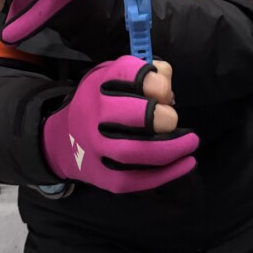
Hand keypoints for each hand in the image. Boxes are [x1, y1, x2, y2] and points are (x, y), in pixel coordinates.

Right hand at [41, 56, 197, 192]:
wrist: (62, 141)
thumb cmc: (100, 103)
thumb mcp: (114, 78)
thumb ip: (147, 74)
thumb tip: (168, 90)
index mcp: (98, 84)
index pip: (127, 73)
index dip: (154, 81)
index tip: (163, 90)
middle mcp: (93, 114)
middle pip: (131, 114)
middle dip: (161, 116)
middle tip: (172, 119)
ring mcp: (96, 148)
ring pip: (134, 151)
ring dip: (170, 148)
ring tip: (191, 142)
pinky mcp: (104, 177)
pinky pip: (138, 179)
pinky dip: (167, 173)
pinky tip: (187, 163)